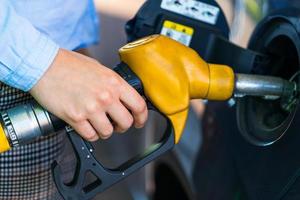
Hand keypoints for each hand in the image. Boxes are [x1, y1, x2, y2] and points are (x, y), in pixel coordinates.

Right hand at [30, 49, 147, 140]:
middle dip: (122, 126)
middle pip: (126, 123)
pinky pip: (91, 136)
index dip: (142, 117)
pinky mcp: (75, 117)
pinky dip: (90, 134)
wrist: (43, 65)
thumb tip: (122, 97)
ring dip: (104, 131)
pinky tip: (86, 126)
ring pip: (108, 132)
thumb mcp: (99, 69)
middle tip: (116, 124)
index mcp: (114, 82)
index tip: (139, 122)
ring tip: (97, 124)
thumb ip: (112, 84)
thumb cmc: (68, 64)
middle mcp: (106, 96)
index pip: (139, 105)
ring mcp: (91, 108)